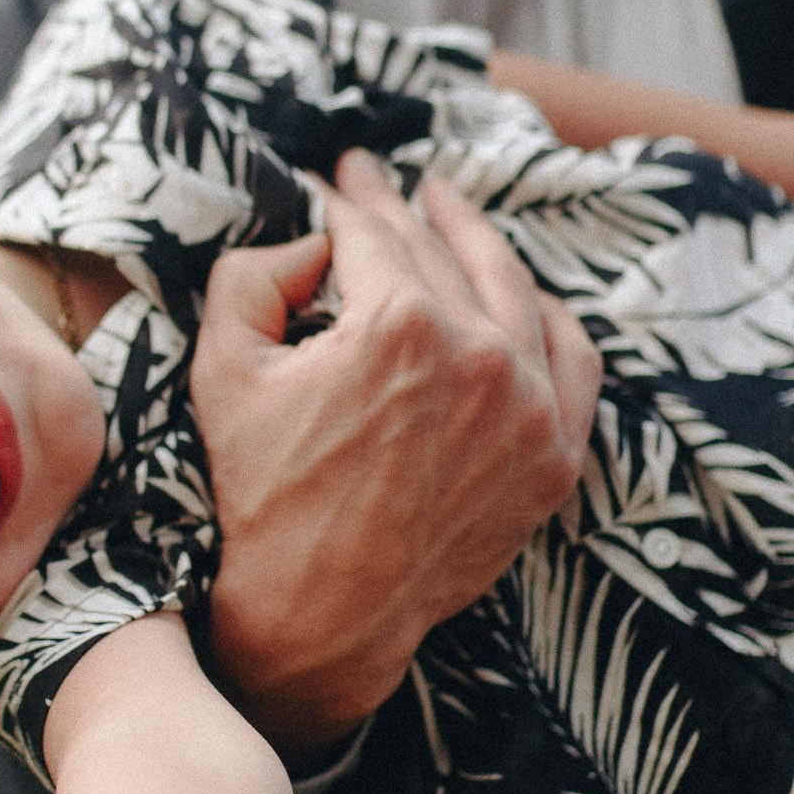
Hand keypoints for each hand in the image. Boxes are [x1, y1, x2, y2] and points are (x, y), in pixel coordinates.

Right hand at [192, 149, 599, 759]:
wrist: (320, 615)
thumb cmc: (261, 495)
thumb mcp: (222, 369)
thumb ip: (254, 275)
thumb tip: (312, 242)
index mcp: (401, 327)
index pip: (376, 234)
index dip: (349, 200)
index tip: (339, 178)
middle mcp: (481, 357)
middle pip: (442, 256)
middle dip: (402, 212)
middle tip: (377, 183)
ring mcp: (529, 410)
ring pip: (514, 292)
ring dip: (477, 243)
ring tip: (449, 211)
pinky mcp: (553, 458)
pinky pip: (571, 360)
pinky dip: (546, 317)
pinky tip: (522, 295)